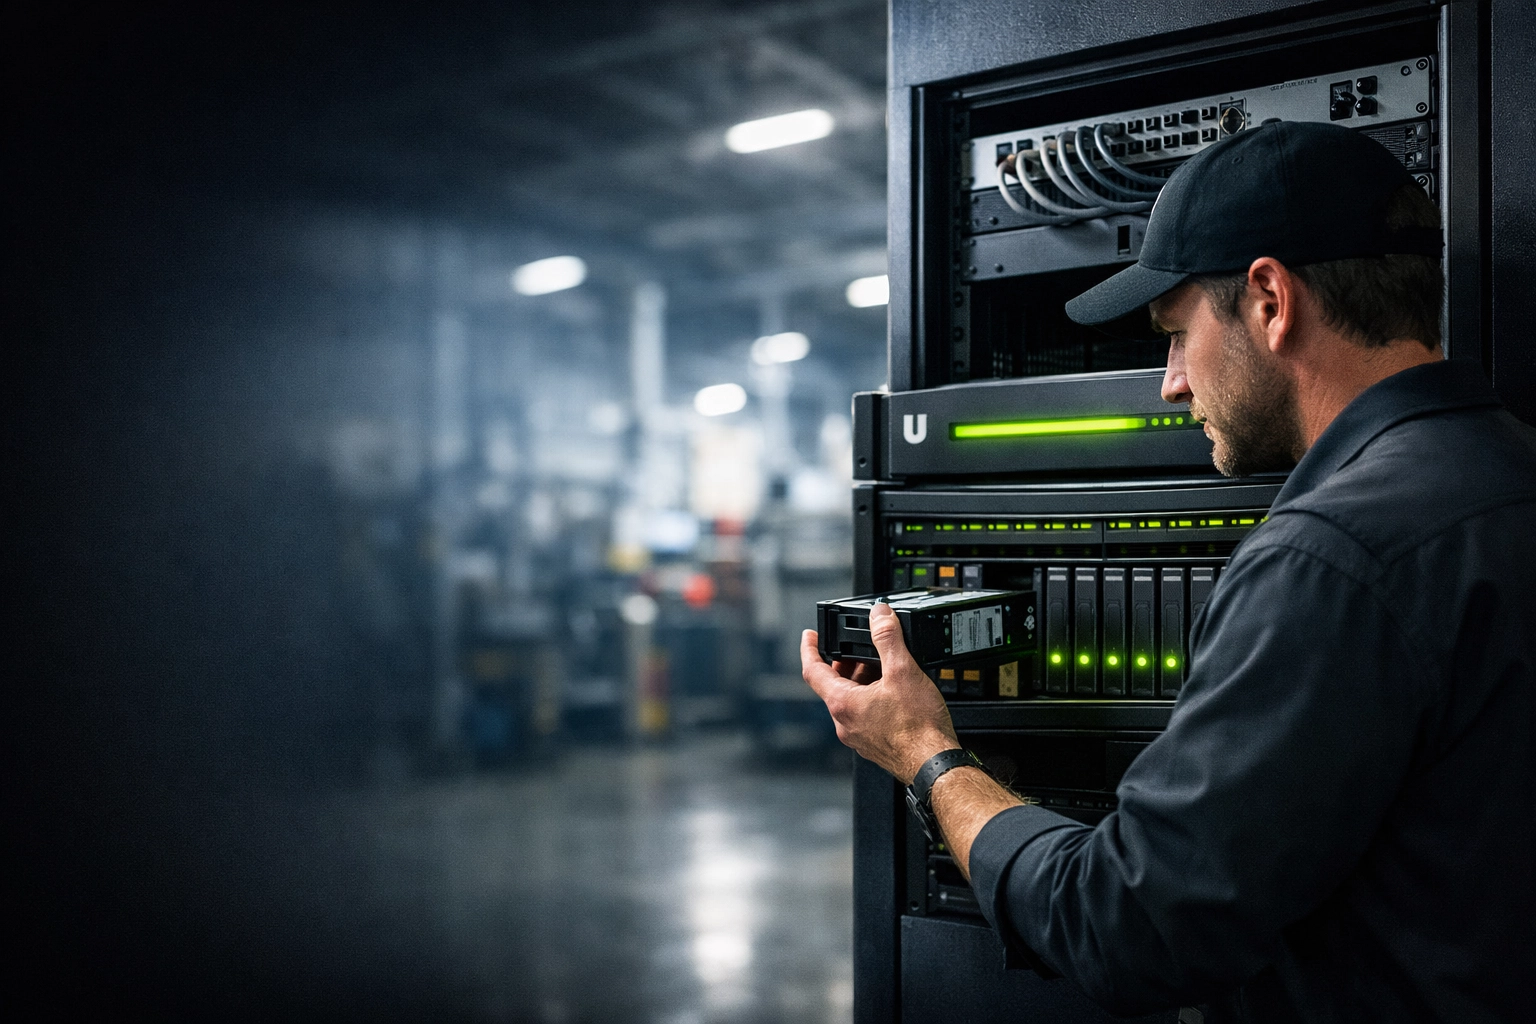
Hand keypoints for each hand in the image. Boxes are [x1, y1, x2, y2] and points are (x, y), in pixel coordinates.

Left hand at [801, 602, 959, 784]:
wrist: (934, 764)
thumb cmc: (919, 728)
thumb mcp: (903, 671)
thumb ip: (888, 638)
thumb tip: (879, 615)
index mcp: (842, 703)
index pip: (812, 671)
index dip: (809, 649)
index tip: (809, 636)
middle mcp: (844, 723)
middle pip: (834, 685)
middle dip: (845, 663)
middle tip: (862, 649)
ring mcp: (858, 736)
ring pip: (851, 700)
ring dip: (862, 681)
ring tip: (885, 668)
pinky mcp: (874, 744)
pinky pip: (865, 715)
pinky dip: (872, 699)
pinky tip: (895, 694)